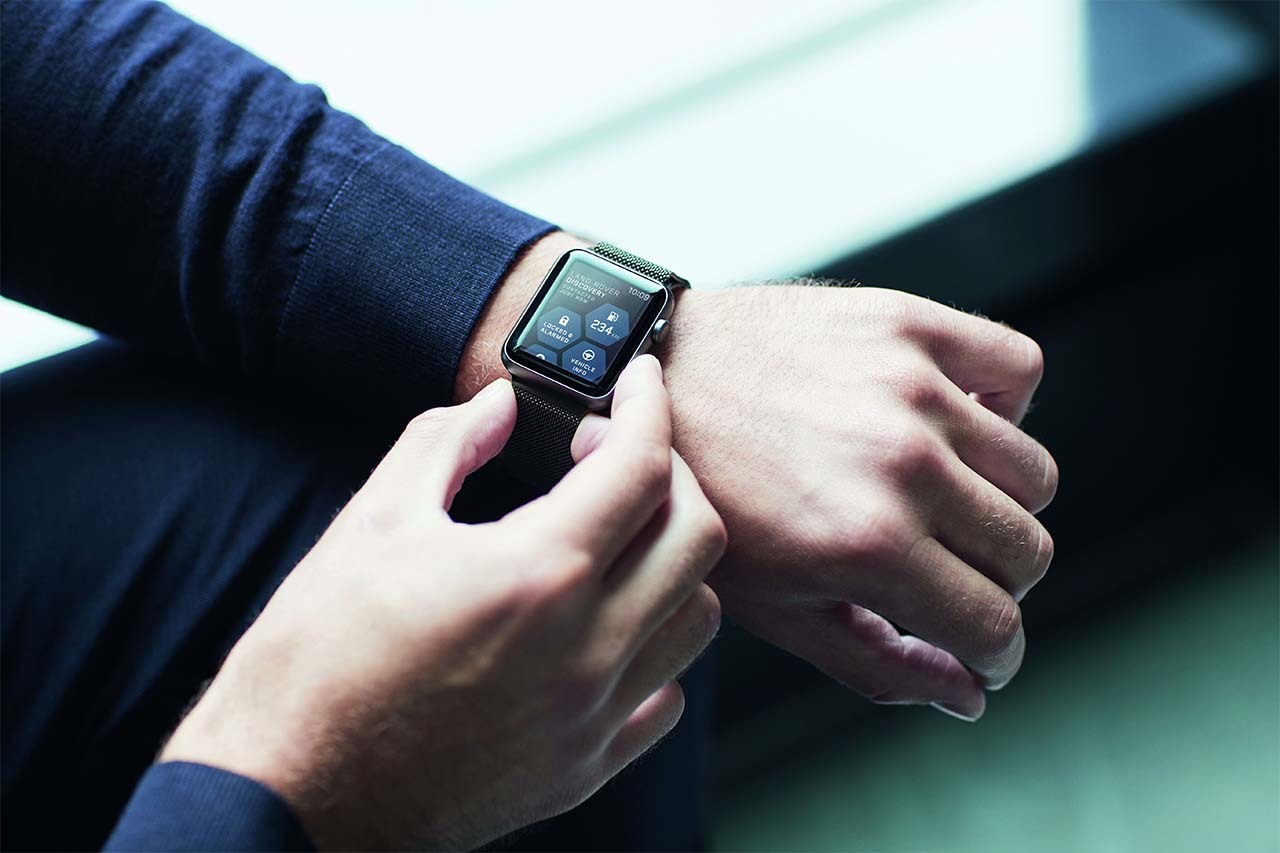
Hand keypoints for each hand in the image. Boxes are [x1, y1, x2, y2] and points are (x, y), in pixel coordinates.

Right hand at [161, 356, 725, 849]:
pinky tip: (606, 627)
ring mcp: (591, 716)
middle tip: (616, 455)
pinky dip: (653, 647)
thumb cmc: (315, 661)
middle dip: (672, 473)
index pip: (640, 466)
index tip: (637, 382)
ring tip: (617, 539)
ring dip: (672, 560)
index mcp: (535, 574)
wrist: (289, 794)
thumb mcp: (371, 524)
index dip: (647, 405)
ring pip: (696, 618)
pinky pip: (664, 697)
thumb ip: (446, 444)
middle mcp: (584, 648)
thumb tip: (498, 405)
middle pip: (698, 536)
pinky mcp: (582, 768)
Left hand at [662, 284, 1057, 719]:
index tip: (982, 647)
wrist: (652, 375)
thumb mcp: (771, 605)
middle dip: (997, 586)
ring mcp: (911, 387)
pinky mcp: (908, 323)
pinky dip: (1007, 400)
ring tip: (943, 498)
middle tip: (949, 573)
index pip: (996, 624)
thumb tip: (970, 695)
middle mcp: (903, 464)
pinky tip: (955, 422)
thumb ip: (877, 663)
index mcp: (866, 544)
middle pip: (1028, 553)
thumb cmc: (703, 496)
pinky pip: (1020, 366)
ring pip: (1034, 474)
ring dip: (1000, 503)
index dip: (995, 654)